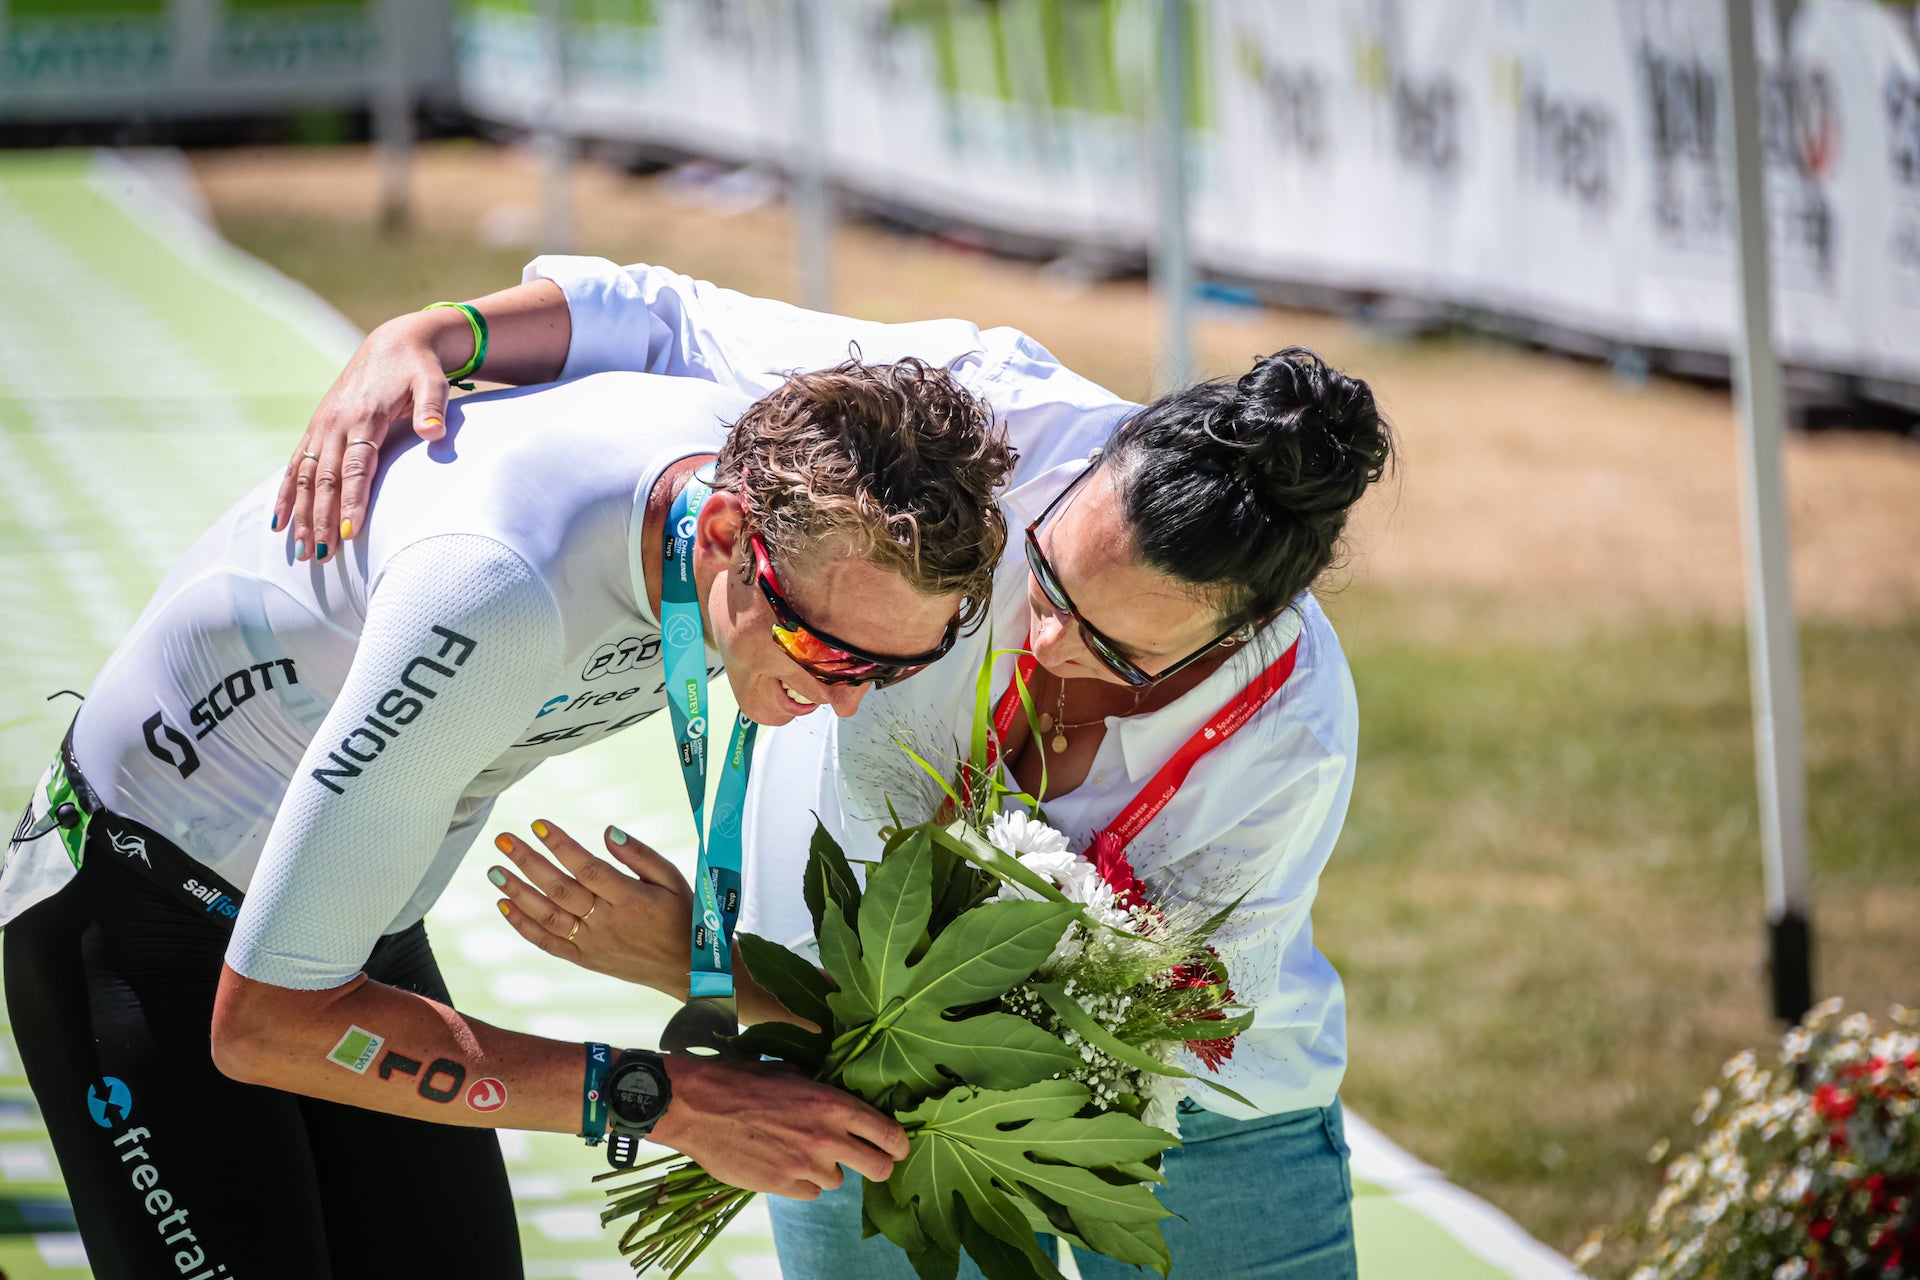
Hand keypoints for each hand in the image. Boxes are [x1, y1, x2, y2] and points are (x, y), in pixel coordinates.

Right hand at [275, 314, 452, 562]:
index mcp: (363, 416)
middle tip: (322, 557)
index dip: (351, 501)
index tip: (349, 533)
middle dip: (321, 519)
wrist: (394, 343)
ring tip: (301, 551)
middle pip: (325, 480)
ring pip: (305, 478)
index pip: (355, 468)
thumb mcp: (432, 382)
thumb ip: (433, 408)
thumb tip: (434, 433)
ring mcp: (321, 426)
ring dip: (301, 515)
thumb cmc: (419, 368)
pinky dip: (284, 495)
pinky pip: (294, 466)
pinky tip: (278, 524)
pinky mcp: (316, 429)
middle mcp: (335, 423)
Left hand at [490, 819, 693, 992]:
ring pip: (547, 916)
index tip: (538, 825)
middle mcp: (607, 922)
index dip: (561, 845)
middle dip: (528, 862)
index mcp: (630, 899)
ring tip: (494, 870)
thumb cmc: (682, 916)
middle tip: (504, 839)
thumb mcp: (672, 879)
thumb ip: (640, 855)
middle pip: (560, 889)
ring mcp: (593, 943)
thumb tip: (607, 832)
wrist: (686, 969)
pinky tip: (504, 905)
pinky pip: (548, 943)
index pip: (588, 868)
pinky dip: (524, 926)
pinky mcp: (585, 959)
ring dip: (518, 892)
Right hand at [654, 1053, 907, 1197]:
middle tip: (869, 1162)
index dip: (899, 1144)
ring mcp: (805, 1165)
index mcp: (832, 1104)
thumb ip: (821, 1091)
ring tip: (799, 1150)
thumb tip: (839, 1101)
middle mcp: (826, 1137)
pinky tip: (782, 1164)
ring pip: (837, 1180)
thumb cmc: (741, 1081)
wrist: (697, 1106)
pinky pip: (809, 1193)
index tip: (898, 1148)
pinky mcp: (782, 1186)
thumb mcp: (790, 1073)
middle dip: (878, 1166)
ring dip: (826, 1170)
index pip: (888, 1132)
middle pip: (879, 1168)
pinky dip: (801, 1182)